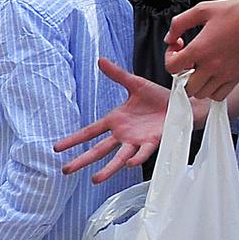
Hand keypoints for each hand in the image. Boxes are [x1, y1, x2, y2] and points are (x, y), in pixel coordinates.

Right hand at [56, 58, 171, 179]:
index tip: (57, 148)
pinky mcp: (153, 142)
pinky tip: (129, 164)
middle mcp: (123, 134)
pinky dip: (136, 159)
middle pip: (98, 149)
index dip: (74, 139)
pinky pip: (143, 153)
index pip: (90, 132)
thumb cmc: (158, 97)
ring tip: (94, 179)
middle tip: (66, 170)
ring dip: (108, 169)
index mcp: (115, 120)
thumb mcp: (135, 83)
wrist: (182, 104)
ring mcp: (137, 141)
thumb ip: (117, 74)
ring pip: (118, 157)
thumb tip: (100, 60)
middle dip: (82, 160)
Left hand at [164, 0, 238, 101]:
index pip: (171, 67)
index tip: (178, 48)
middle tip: (188, 62)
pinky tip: (212, 76)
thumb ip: (179, 23)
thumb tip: (169, 38)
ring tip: (200, 69)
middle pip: (186, 87)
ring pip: (201, 94)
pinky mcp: (236, 78)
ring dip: (196, 84)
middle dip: (182, 75)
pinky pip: (218, 96)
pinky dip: (211, 90)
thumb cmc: (236, 13)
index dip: (170, 58)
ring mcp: (225, 74)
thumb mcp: (202, 9)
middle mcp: (211, 65)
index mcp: (200, 48)